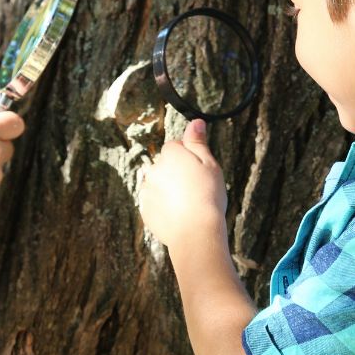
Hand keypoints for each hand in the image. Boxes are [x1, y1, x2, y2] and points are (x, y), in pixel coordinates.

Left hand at [138, 119, 227, 249]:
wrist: (196, 232)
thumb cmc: (207, 196)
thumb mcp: (209, 164)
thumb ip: (198, 142)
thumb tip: (195, 122)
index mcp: (170, 154)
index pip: (175, 146)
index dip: (188, 157)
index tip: (198, 171)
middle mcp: (154, 169)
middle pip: (164, 165)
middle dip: (176, 173)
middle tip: (195, 189)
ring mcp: (146, 189)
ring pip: (157, 183)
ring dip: (167, 189)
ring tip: (186, 204)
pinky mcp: (144, 209)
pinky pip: (152, 202)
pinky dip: (162, 206)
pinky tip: (177, 214)